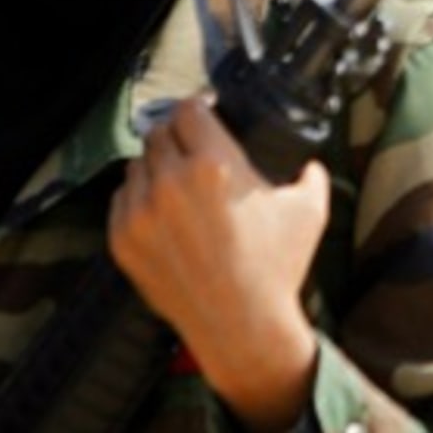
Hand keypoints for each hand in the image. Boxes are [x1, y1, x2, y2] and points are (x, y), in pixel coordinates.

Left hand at [109, 99, 328, 430]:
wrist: (241, 325)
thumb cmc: (277, 266)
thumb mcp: (309, 211)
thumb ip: (311, 176)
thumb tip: (311, 165)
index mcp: (215, 163)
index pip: (189, 109)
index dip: (199, 107)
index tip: (206, 113)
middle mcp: (172, 182)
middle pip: (159, 133)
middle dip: (177, 136)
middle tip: (193, 149)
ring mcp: (142, 213)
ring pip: (137, 165)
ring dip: (156, 167)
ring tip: (177, 183)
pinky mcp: (123, 241)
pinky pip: (121, 199)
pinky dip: (138, 198)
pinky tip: (162, 211)